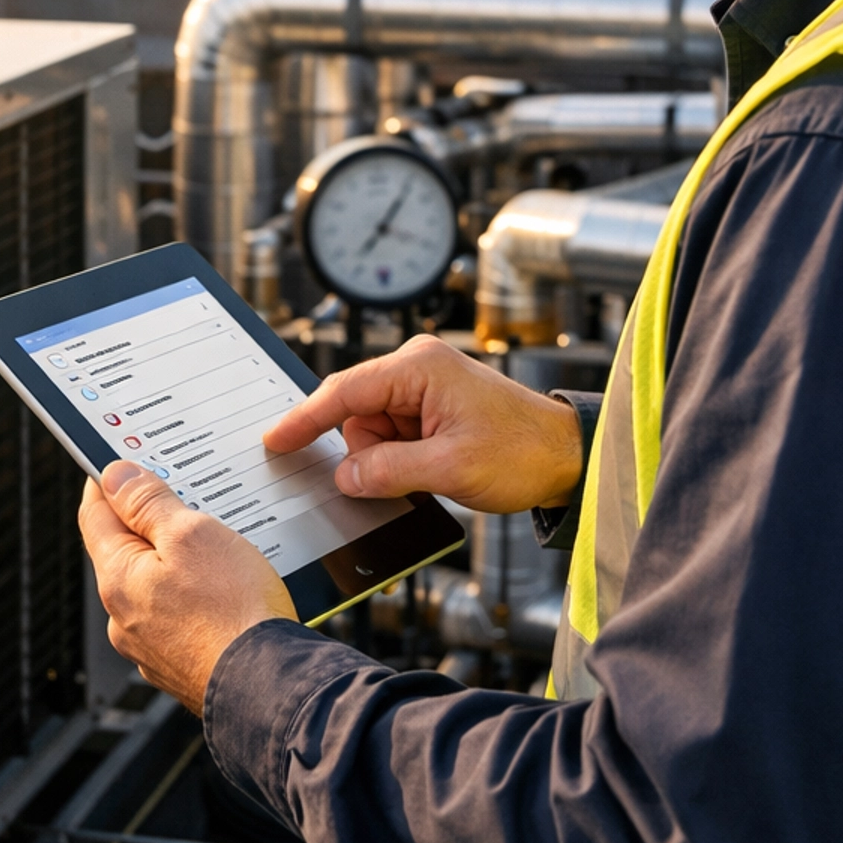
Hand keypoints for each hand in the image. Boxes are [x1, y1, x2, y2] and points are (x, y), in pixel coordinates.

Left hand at [79, 462, 296, 713]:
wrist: (270, 687)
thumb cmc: (234, 613)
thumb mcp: (192, 534)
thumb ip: (148, 503)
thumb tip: (115, 477)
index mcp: (118, 579)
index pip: (94, 515)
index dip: (105, 482)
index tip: (117, 463)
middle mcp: (124, 618)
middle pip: (124, 551)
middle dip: (147, 521)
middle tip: (180, 494)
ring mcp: (151, 647)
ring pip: (154, 586)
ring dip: (175, 562)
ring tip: (215, 546)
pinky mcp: (180, 665)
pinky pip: (178, 616)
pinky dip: (193, 597)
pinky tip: (224, 591)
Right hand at [262, 335, 583, 516]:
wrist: (567, 456)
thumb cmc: (523, 451)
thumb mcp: (449, 468)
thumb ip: (387, 471)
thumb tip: (344, 476)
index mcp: (420, 367)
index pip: (344, 391)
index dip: (305, 419)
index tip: (276, 441)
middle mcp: (418, 367)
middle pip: (356, 413)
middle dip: (366, 452)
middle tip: (406, 475)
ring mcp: (425, 386)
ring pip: (372, 430)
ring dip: (387, 460)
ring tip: (431, 471)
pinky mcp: (432, 407)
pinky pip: (393, 436)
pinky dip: (400, 459)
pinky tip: (429, 470)